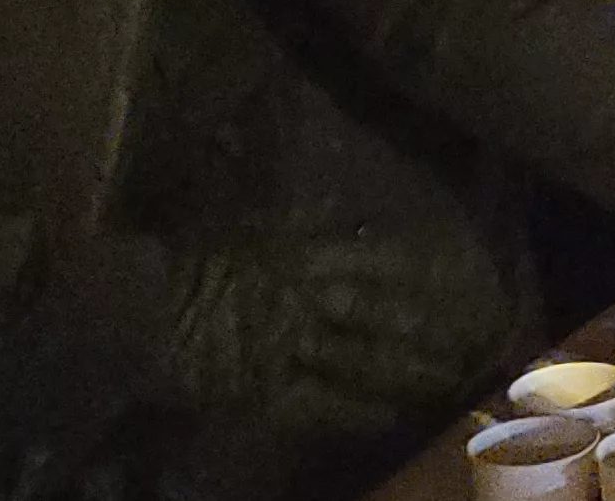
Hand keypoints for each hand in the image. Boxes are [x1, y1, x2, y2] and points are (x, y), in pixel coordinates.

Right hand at [157, 235, 490, 438]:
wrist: (136, 306)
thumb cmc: (181, 257)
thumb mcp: (244, 221)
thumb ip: (292, 217)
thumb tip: (335, 196)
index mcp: (301, 254)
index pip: (379, 264)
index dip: (424, 278)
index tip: (464, 282)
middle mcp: (308, 299)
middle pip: (386, 316)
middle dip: (432, 329)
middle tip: (478, 340)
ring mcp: (292, 347)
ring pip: (368, 361)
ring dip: (412, 372)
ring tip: (454, 379)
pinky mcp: (271, 391)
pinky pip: (328, 405)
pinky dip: (364, 412)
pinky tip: (396, 418)